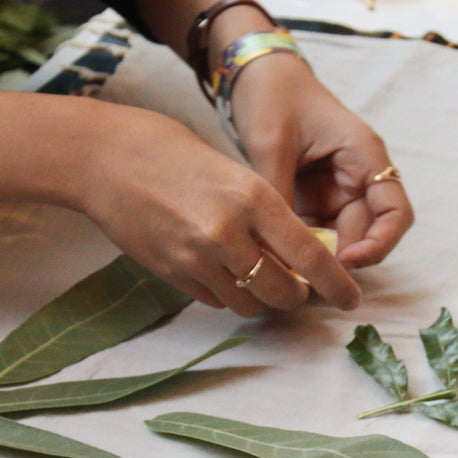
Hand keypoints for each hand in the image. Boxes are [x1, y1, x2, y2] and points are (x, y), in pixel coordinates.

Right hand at [80, 104, 361, 315]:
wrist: (106, 159)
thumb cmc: (173, 153)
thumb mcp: (234, 172)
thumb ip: (266, 213)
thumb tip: (296, 255)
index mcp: (254, 198)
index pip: (310, 255)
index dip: (337, 284)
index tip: (352, 298)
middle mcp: (229, 232)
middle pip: (284, 290)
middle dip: (298, 296)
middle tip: (300, 290)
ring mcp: (197, 257)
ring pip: (249, 304)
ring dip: (262, 300)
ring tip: (259, 281)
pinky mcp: (172, 273)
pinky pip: (216, 301)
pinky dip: (228, 295)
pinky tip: (223, 273)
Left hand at [227, 52, 414, 268]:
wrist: (253, 72)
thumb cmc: (272, 95)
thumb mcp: (272, 143)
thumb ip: (279, 194)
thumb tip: (277, 247)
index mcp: (364, 155)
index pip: (395, 213)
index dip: (380, 245)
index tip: (347, 265)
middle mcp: (358, 176)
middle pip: (367, 233)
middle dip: (342, 260)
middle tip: (307, 282)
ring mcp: (336, 188)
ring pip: (340, 238)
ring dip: (321, 258)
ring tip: (289, 275)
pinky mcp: (313, 196)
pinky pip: (316, 231)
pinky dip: (302, 246)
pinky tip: (279, 258)